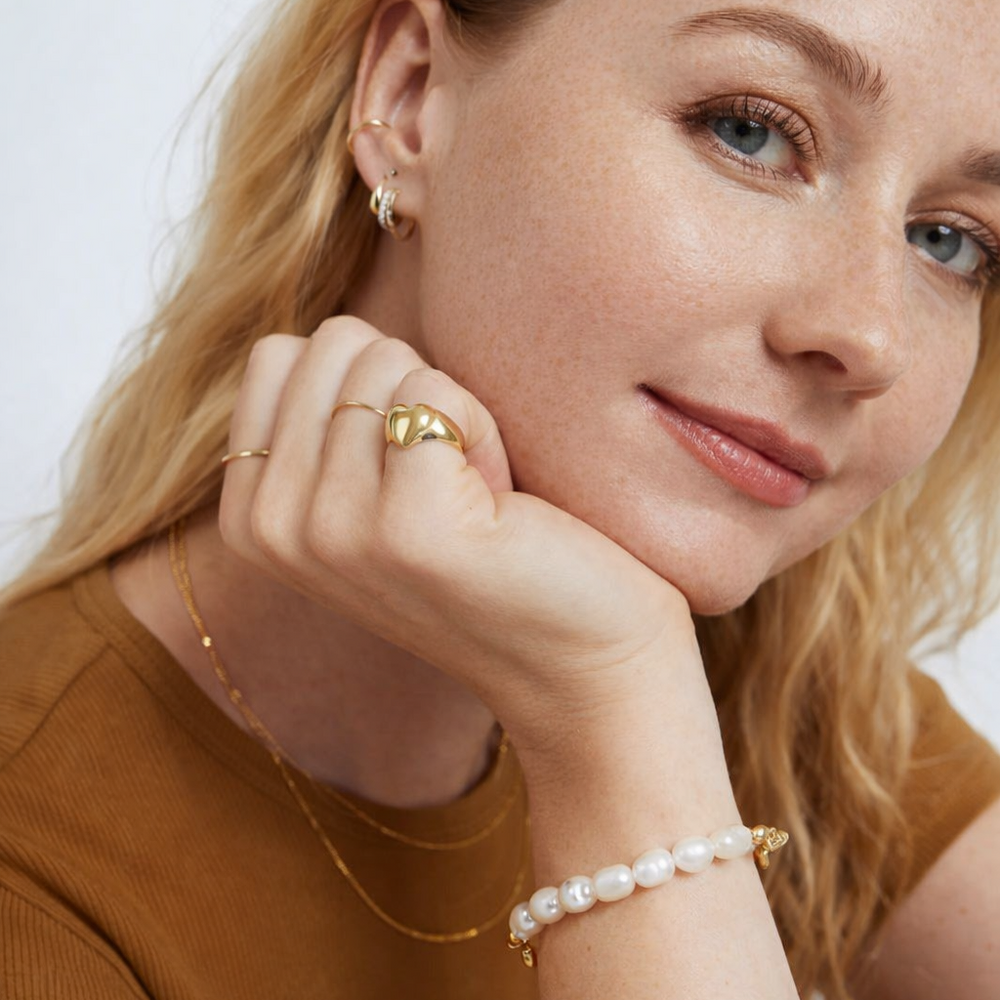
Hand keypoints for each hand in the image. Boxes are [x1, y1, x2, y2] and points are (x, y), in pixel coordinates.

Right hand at [219, 317, 700, 743]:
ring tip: (476, 497)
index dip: (368, 384)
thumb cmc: (489, 550)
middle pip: (334, 345)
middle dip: (411, 390)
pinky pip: (437, 394)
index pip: (278, 354)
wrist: (578, 657)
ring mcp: (334, 533)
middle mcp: (274, 528)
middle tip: (448, 478)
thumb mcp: (370, 490)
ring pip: (385, 362)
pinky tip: (501, 503)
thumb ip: (323, 422)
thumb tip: (327, 336)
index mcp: (252, 514)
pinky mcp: (408, 529)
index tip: (408, 463)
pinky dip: (486, 428)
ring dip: (454, 414)